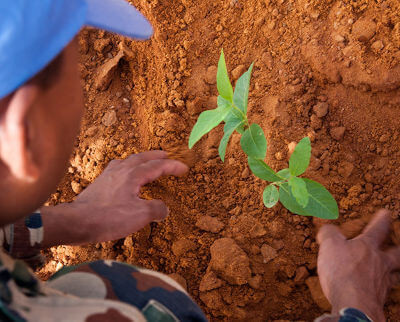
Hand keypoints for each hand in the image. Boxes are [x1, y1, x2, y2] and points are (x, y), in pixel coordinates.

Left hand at [42, 151, 187, 245]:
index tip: (184, 168)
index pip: (158, 166)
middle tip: (167, 155)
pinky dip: (128, 167)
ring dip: (142, 159)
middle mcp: (121, 170)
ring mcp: (109, 175)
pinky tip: (125, 174)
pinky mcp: (100, 183)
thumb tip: (164, 209)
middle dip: (157, 156)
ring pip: (129, 161)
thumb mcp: (139, 216)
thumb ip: (156, 209)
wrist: (77, 221)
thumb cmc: (108, 218)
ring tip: (148, 161)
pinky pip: (119, 168)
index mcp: (133, 175)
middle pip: (143, 157)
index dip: (172, 166)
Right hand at [317, 210, 399, 320]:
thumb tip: (327, 228)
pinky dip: (379, 288)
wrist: (353, 304)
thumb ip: (328, 233)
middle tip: (398, 245)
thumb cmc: (343, 272)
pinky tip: (374, 289)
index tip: (386, 212)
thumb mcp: (329, 245)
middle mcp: (379, 263)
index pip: (377, 228)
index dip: (382, 219)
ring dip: (392, 270)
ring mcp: (381, 282)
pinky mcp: (377, 299)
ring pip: (393, 274)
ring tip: (391, 270)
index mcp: (368, 246)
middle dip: (397, 248)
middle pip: (395, 253)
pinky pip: (382, 291)